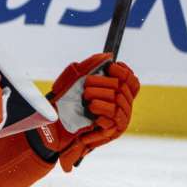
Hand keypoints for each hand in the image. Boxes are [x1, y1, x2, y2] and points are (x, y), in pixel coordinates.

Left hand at [34, 53, 139, 171]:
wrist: (54, 128)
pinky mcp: (113, 131)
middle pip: (123, 87)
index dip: (123, 72)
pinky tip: (90, 109)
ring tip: (85, 99)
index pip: (131, 81)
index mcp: (116, 93)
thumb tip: (107, 55)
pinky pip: (113, 116)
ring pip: (118, 100)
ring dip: (98, 95)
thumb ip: (89, 65)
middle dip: (102, 83)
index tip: (109, 67)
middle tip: (86, 86)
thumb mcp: (73, 80)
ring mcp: (119, 119)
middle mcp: (122, 106)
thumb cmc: (65, 104)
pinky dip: (100, 109)